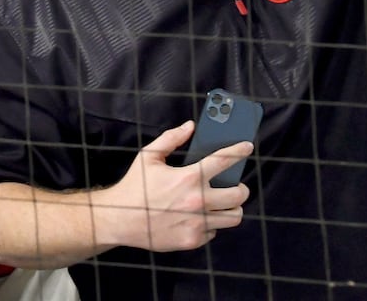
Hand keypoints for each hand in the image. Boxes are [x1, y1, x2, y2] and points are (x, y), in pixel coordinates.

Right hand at [101, 120, 250, 252]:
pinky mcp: (193, 239)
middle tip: (235, 186)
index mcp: (188, 177)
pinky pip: (214, 231)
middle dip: (241, 188)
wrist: (119, 218)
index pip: (223, 161)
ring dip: (231, 208)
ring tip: (222, 204)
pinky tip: (198, 218)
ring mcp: (197, 223)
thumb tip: (190, 127)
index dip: (238, 151)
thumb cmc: (134, 186)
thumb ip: (171, 139)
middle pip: (239, 195)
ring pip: (233, 216)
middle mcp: (197, 201)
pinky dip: (210, 224)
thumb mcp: (148, 157)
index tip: (247, 147)